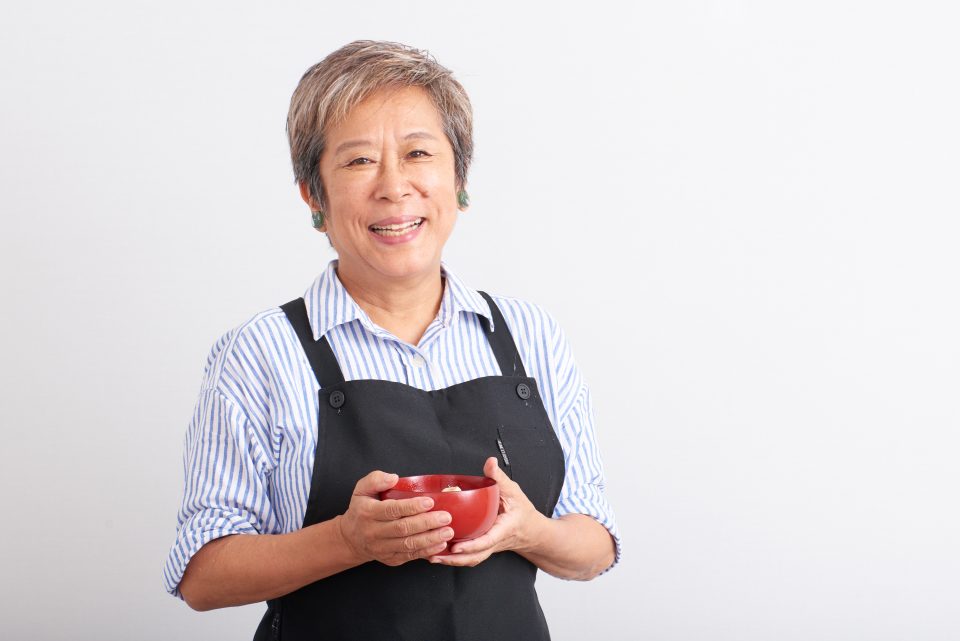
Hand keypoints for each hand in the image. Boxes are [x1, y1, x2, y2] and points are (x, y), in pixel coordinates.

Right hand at [337, 470, 454, 566]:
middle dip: (427, 523)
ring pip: (408, 545)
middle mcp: (374, 532)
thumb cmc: (362, 509)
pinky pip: (410, 556)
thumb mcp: (361, 490)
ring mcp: (382, 548)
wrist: (351, 538)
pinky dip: (427, 551)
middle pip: (403, 529)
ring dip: (430, 539)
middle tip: (446, 517)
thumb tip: (393, 478)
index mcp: (368, 513)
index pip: (392, 510)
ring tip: (448, 532)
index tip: (430, 502)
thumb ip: (376, 479)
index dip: (411, 507)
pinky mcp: (391, 559)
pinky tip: (440, 545)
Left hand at [428, 457, 545, 566]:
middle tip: (436, 554)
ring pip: (471, 559)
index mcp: (503, 529)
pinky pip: (470, 557)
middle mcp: (495, 542)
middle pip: (475, 556)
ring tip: (432, 557)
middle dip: (455, 559)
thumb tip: (490, 462)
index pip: (487, 541)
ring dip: (451, 561)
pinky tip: (439, 554)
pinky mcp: (483, 548)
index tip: (456, 547)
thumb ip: (499, 477)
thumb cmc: (522, 511)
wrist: (531, 530)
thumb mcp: (513, 491)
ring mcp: (489, 548)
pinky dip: (454, 558)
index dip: (471, 546)